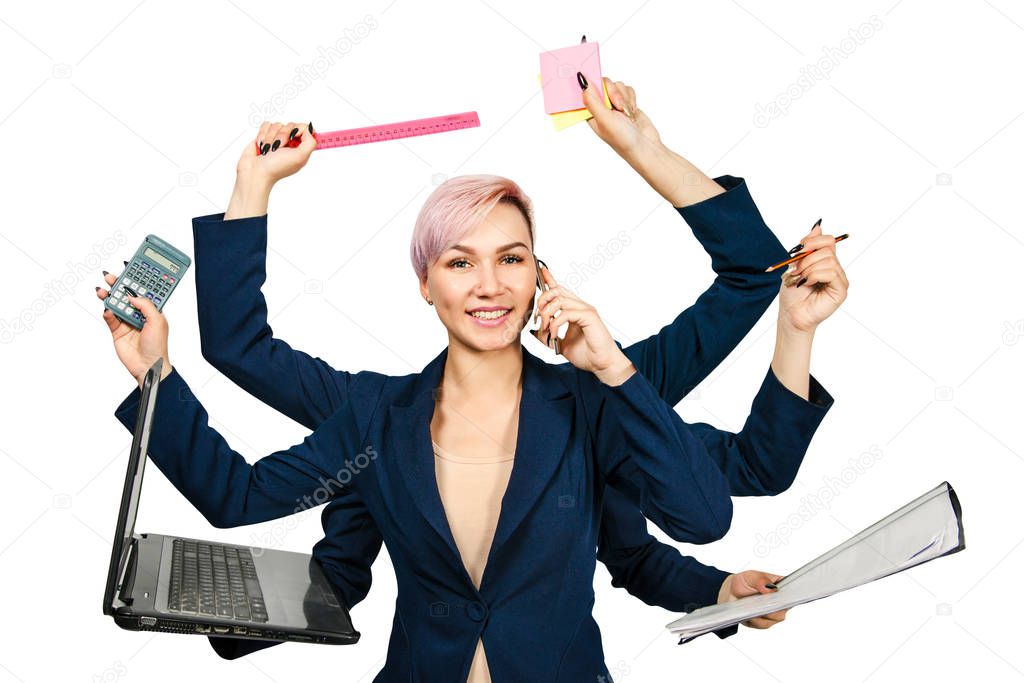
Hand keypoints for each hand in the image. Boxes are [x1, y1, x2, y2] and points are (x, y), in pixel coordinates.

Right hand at [97, 271, 170, 387]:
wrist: (148, 366)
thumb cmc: (158, 346)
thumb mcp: (157, 321)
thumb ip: (145, 305)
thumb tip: (132, 296)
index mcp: (152, 311)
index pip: (142, 292)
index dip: (136, 282)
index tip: (129, 271)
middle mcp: (139, 314)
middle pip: (126, 296)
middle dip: (118, 285)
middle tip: (110, 277)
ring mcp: (127, 322)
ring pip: (116, 305)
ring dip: (109, 296)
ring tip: (103, 290)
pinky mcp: (117, 331)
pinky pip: (110, 318)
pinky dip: (107, 312)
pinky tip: (107, 309)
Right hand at [235, 120, 316, 185]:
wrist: (255, 171)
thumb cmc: (276, 168)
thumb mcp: (300, 157)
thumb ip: (310, 142)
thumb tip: (309, 129)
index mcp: (301, 148)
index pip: (305, 128)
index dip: (298, 130)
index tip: (292, 138)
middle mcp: (291, 143)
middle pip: (290, 125)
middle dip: (282, 136)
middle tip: (278, 148)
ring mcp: (277, 139)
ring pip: (277, 125)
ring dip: (271, 138)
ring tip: (269, 150)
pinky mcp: (266, 136)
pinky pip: (266, 125)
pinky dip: (263, 135)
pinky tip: (262, 146)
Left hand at [532, 265, 632, 383]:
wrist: (602, 365)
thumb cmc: (586, 354)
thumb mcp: (560, 344)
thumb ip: (548, 336)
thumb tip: (534, 330)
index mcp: (575, 310)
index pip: (561, 290)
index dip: (550, 279)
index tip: (541, 270)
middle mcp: (581, 307)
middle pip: (557, 290)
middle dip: (542, 300)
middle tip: (537, 317)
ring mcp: (586, 310)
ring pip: (559, 300)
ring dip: (546, 314)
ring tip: (545, 328)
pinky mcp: (589, 316)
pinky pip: (566, 313)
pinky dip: (555, 323)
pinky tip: (553, 334)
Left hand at [582, 76, 661, 158]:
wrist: (645, 145)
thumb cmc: (623, 139)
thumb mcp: (604, 119)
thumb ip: (593, 100)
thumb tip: (582, 82)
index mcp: (591, 113)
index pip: (585, 92)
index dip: (587, 84)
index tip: (589, 75)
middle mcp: (601, 108)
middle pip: (602, 84)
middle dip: (613, 92)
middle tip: (617, 106)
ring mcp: (614, 104)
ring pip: (616, 85)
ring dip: (623, 97)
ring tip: (626, 113)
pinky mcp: (626, 101)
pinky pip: (627, 88)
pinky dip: (631, 98)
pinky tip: (632, 111)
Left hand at [717, 570, 788, 628]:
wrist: (730, 593)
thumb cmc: (744, 583)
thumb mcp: (750, 576)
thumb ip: (760, 580)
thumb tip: (770, 589)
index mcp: (780, 586)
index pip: (792, 591)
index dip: (792, 595)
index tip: (784, 596)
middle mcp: (779, 601)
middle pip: (785, 608)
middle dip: (775, 607)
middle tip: (764, 603)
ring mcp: (773, 613)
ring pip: (774, 618)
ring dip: (763, 614)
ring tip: (753, 608)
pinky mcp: (764, 622)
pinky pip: (763, 624)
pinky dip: (756, 620)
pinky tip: (749, 614)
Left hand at [778, 220, 848, 333]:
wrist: (790, 315)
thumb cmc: (792, 294)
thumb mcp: (795, 265)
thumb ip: (807, 248)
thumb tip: (818, 226)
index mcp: (825, 261)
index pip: (828, 241)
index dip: (812, 241)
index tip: (797, 250)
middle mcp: (835, 269)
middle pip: (827, 249)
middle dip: (806, 258)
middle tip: (796, 270)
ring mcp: (840, 280)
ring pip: (829, 260)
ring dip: (809, 268)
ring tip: (801, 279)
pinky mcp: (841, 290)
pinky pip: (831, 272)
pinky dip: (815, 275)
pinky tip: (807, 283)